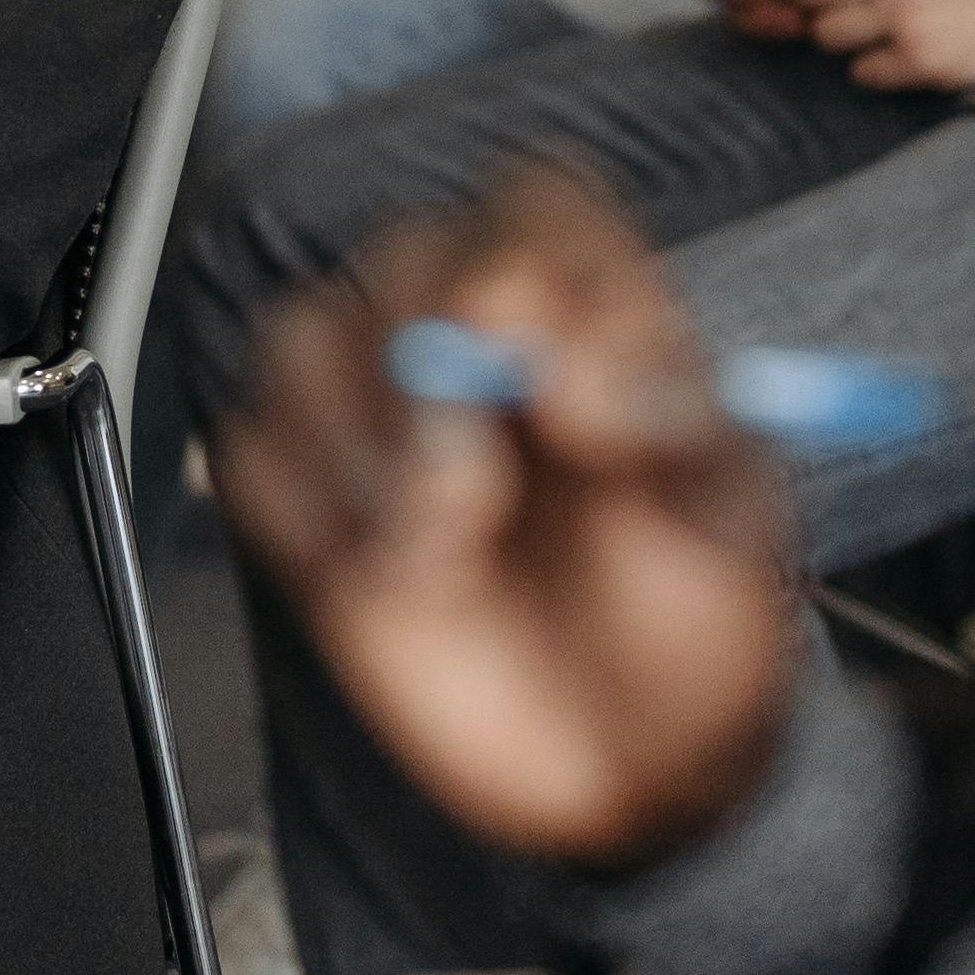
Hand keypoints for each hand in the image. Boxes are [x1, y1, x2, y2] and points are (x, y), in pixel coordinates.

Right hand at [213, 166, 791, 871]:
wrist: (635, 771)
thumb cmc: (697, 627)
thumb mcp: (724, 526)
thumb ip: (655, 423)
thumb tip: (560, 362)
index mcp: (598, 313)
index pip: (534, 204)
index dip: (523, 258)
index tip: (531, 352)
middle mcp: (481, 340)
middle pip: (402, 256)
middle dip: (426, 362)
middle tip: (476, 483)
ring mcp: (386, 416)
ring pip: (301, 336)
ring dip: (357, 444)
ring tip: (441, 549)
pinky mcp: (314, 500)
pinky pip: (250, 448)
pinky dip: (304, 510)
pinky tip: (386, 580)